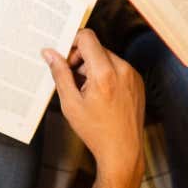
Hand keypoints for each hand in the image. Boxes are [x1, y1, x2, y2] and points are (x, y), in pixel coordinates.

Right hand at [43, 30, 144, 183]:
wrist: (123, 151)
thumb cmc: (96, 131)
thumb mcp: (70, 103)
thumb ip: (60, 74)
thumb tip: (50, 53)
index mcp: (104, 73)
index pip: (87, 37)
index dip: (72, 45)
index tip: (66, 60)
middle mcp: (122, 69)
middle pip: (96, 48)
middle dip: (82, 60)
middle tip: (74, 82)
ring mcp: (132, 75)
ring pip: (107, 57)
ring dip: (94, 68)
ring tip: (88, 92)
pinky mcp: (137, 81)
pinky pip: (118, 67)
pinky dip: (107, 75)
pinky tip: (101, 96)